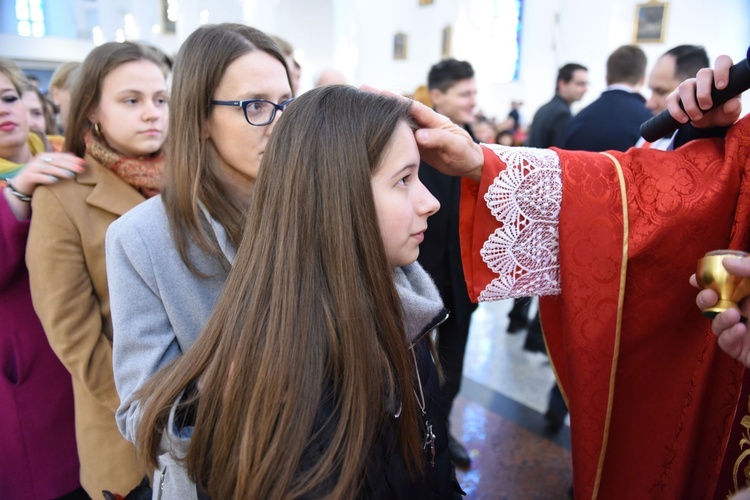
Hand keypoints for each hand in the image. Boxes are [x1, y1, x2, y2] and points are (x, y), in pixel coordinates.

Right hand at [11, 152, 84, 195]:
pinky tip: (54, 180)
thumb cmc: (40, 176)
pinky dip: (46, 178)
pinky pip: (37, 177)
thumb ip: (61, 164)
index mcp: (46, 156)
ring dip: (60, 171)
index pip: (61, 156)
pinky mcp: (27, 176)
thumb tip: (78, 159)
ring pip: (48, 168)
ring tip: (71, 175)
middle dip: (69, 165)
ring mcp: (32, 168)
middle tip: (80, 170)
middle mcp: (39, 160)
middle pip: (56, 161)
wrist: (22, 185)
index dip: (72, 159)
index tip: (83, 163)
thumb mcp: (51, 169)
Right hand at [360, 85, 484, 180]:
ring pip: (398, 122)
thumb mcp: (455, 146)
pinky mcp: (417, 144)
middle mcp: (425, 124)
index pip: (412, 107)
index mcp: (435, 120)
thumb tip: (419, 135)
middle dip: (382, 100)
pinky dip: (387, 131)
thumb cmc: (466, 154)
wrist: (470, 164)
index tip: (378, 92)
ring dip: (382, 114)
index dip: (395, 100)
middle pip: (401, 110)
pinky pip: (400, 136)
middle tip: (362, 91)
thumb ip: (439, 139)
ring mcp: (420, 133)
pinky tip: (374, 127)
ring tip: (363, 106)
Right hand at [667, 55, 740, 128]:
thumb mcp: (731, 112)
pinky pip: (671, 99)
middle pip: (702, 73)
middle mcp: (704, 78)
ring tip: (697, 117)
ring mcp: (689, 86)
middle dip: (703, 92)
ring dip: (690, 104)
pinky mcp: (676, 96)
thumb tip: (732, 104)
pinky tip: (684, 120)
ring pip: (685, 87)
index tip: (722, 86)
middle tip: (707, 107)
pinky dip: (676, 111)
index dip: (722, 70)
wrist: (709, 123)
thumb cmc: (723, 113)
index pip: (722, 61)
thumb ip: (733, 108)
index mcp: (720, 76)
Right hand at [691, 257, 749, 365]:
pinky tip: (741, 330)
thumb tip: (727, 262)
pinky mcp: (744, 352)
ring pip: (716, 323)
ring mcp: (746, 332)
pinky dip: (727, 335)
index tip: (696, 277)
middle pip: (715, 302)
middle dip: (705, 298)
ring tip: (734, 316)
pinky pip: (725, 343)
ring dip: (718, 318)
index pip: (727, 282)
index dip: (709, 278)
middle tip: (709, 296)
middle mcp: (749, 310)